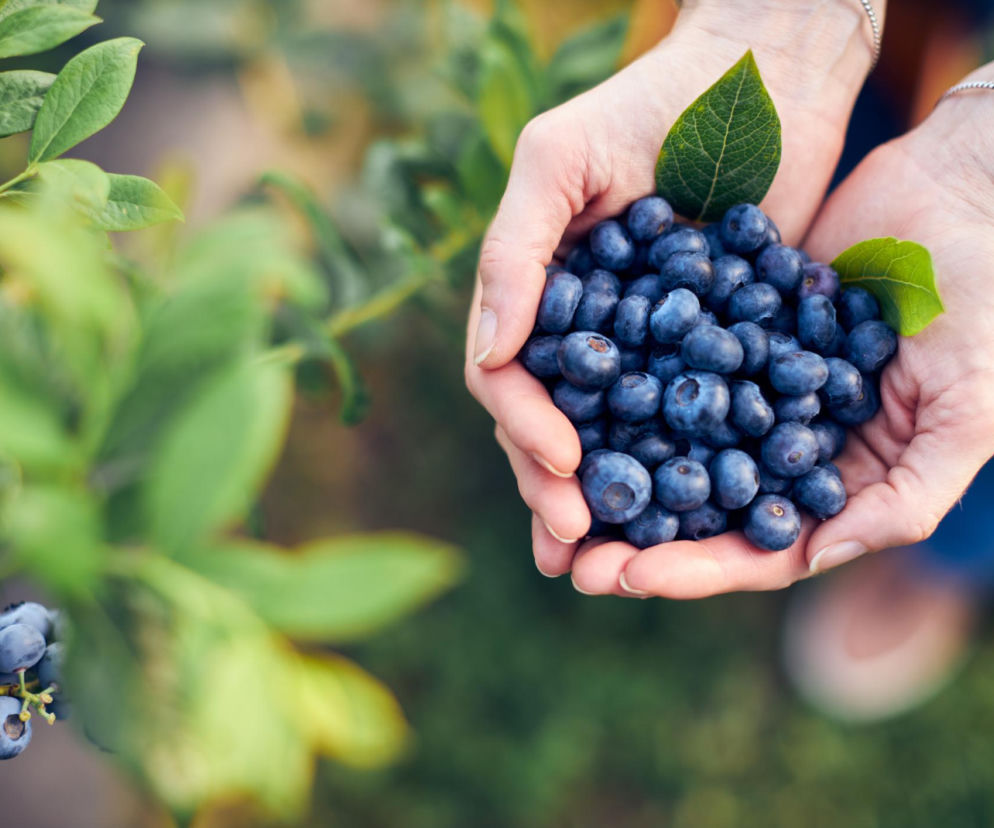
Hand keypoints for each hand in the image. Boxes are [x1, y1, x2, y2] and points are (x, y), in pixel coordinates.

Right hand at [465, 0, 883, 576]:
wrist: (765, 84)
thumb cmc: (651, 104)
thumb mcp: (561, 161)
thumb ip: (515, 252)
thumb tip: (489, 354)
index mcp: (536, 296)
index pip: (507, 376)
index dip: (524, 425)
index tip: (559, 463)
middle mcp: (581, 332)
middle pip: (551, 424)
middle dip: (555, 485)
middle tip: (573, 543)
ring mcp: (642, 349)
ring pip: (610, 440)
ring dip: (602, 502)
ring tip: (602, 562)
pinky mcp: (708, 356)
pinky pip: (684, 424)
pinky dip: (676, 474)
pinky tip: (678, 522)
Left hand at [582, 64, 993, 598]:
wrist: (962, 189)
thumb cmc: (986, 302)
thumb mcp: (970, 410)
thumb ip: (906, 497)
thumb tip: (815, 558)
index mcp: (839, 479)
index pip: (758, 545)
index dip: (694, 568)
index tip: (625, 577)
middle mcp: (787, 441)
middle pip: (701, 506)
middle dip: (636, 534)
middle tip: (564, 556)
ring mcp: (753, 384)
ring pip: (673, 442)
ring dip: (615, 471)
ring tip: (550, 490)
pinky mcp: (728, 327)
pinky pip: (668, 364)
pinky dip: (623, 387)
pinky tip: (569, 399)